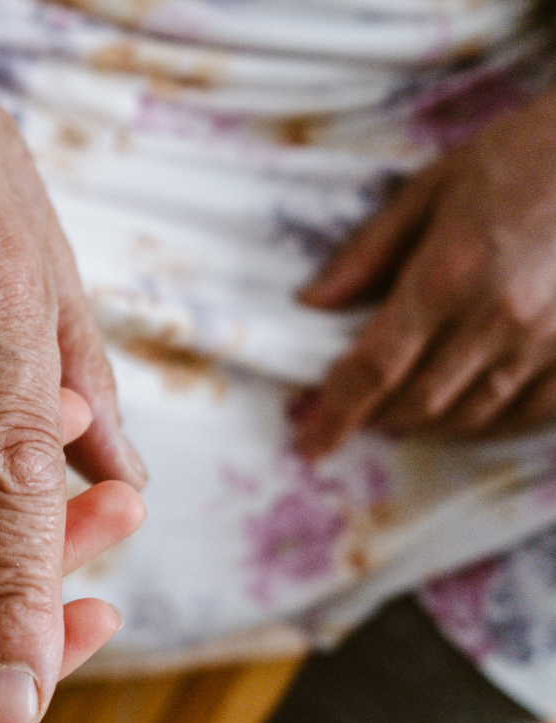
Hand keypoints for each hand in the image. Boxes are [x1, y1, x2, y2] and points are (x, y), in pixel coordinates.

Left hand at [296, 88, 555, 454]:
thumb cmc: (520, 157)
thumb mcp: (429, 189)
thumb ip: (368, 253)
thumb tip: (312, 302)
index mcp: (445, 278)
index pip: (374, 368)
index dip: (336, 414)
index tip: (311, 444)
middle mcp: (496, 319)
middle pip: (419, 402)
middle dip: (379, 416)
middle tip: (359, 410)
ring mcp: (547, 340)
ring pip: (473, 415)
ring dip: (430, 422)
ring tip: (407, 408)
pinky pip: (530, 412)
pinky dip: (491, 421)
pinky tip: (472, 409)